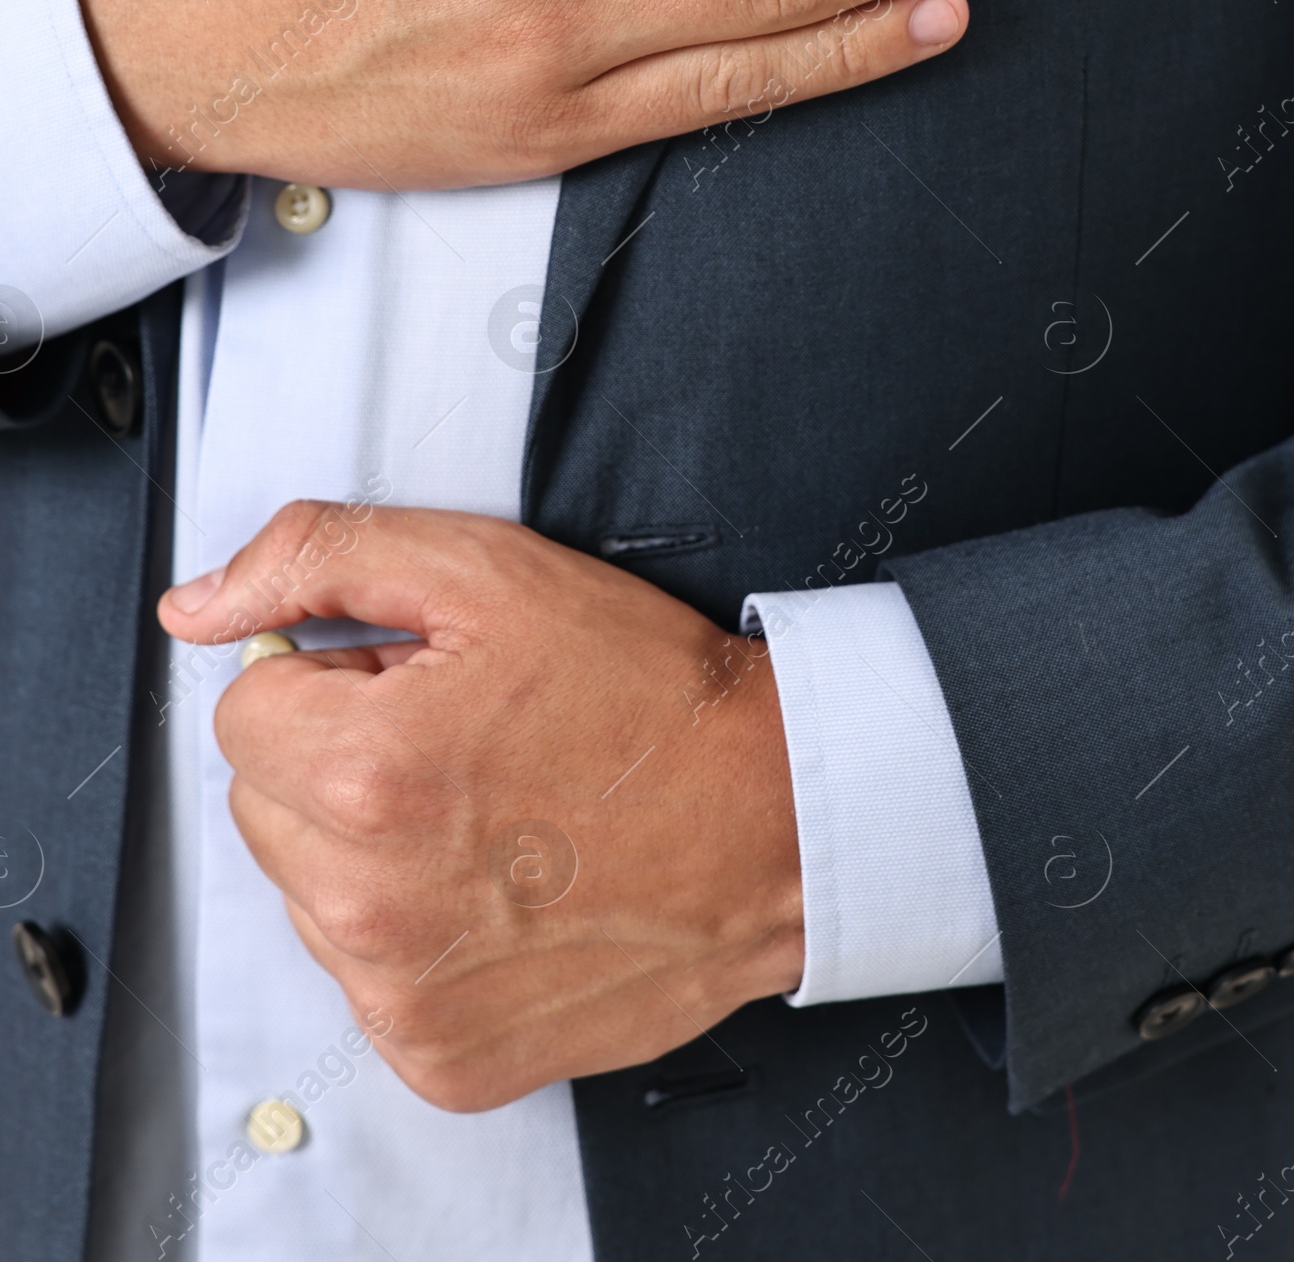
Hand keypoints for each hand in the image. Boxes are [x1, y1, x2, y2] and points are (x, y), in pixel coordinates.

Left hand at [158, 501, 803, 1110]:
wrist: (775, 821)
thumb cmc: (648, 696)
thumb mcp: (488, 571)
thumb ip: (322, 557)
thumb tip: (197, 607)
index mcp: (368, 770)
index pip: (248, 707)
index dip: (338, 676)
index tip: (420, 681)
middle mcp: (371, 901)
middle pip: (267, 803)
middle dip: (342, 760)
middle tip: (466, 740)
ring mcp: (404, 994)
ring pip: (310, 892)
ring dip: (373, 850)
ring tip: (496, 814)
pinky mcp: (440, 1057)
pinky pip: (368, 978)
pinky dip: (418, 935)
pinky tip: (506, 889)